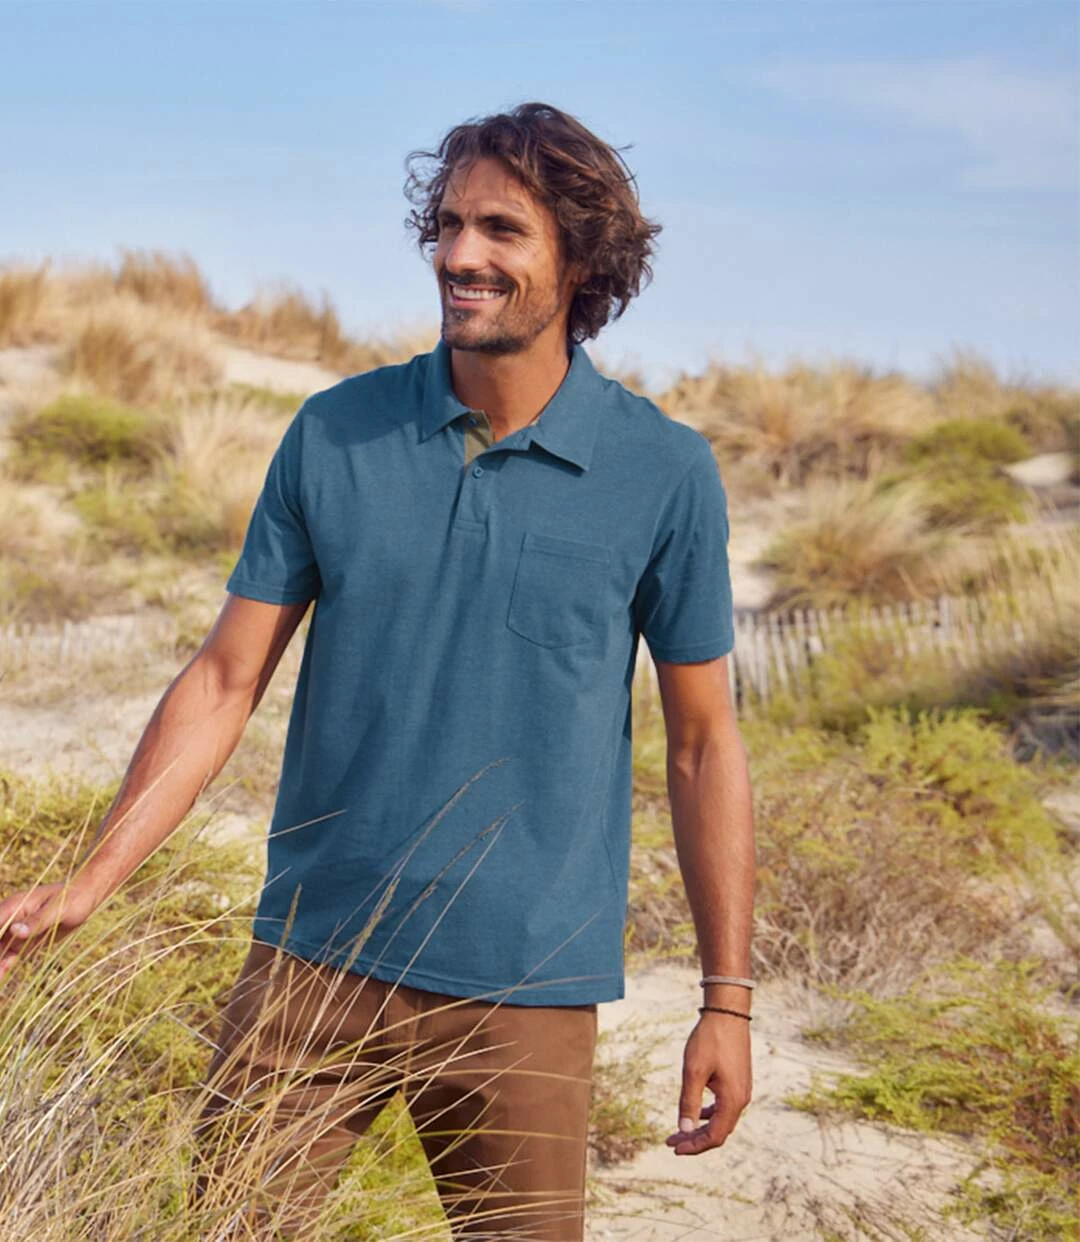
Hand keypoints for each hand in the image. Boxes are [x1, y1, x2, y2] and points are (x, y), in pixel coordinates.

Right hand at [0, 881, 96, 981]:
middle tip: (1, 970)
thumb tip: (15, 931)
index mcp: (14, 906)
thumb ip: (36, 921)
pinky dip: (3, 966)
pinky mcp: (24, 941)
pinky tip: (1, 976)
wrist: (85, 898)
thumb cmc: (72, 898)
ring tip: (0, 977)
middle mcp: (11, 919)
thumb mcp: (57, 910)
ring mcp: (16, 931)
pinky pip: (9, 955)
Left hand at [665, 1012, 751, 1154]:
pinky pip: (724, 1106)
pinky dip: (709, 1114)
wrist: (727, 1013)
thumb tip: (684, 1129)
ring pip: (722, 1120)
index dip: (694, 1146)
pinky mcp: (739, 1081)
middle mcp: (742, 1099)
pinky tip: (695, 1111)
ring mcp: (742, 1090)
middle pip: (719, 1132)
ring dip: (701, 1127)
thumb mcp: (694, 1071)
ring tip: (679, 1130)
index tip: (673, 1147)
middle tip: (671, 1141)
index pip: (714, 1136)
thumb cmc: (710, 1040)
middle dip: (694, 1139)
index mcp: (733, 1101)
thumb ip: (689, 1102)